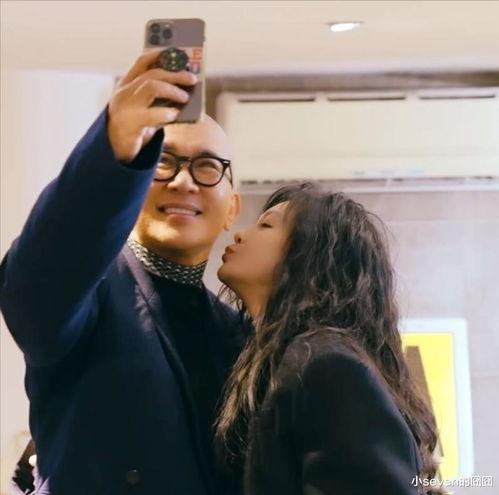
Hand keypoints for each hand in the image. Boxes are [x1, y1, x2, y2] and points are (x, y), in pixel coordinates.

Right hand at [107, 48, 196, 162]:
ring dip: (172, 90)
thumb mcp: (145, 110)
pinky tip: (174, 116)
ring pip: (151, 86)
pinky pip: (151, 114)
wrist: (115, 153)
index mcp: (126, 86)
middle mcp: (124, 93)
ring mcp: (125, 108)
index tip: (178, 54)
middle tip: (192, 80)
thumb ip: (159, 100)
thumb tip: (185, 93)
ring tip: (185, 99)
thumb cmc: (134, 129)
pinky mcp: (129, 124)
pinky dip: (166, 114)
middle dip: (175, 74)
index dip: (161, 55)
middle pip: (152, 74)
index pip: (142, 62)